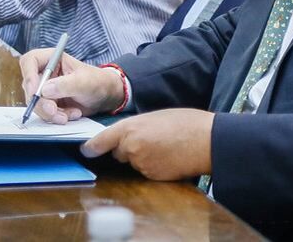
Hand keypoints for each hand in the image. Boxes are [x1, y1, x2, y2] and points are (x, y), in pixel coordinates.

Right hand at [18, 49, 124, 123]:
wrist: (106, 96)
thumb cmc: (97, 81)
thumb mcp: (84, 82)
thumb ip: (65, 85)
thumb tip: (44, 90)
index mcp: (51, 58)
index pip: (29, 61)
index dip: (29, 76)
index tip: (36, 92)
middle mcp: (45, 73)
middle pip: (30, 87)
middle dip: (41, 103)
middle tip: (54, 111)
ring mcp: (46, 89)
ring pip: (36, 104)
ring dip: (51, 113)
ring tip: (72, 114)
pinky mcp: (49, 103)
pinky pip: (45, 113)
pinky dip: (57, 117)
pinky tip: (73, 114)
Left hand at [80, 109, 214, 180]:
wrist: (206, 140)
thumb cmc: (185, 123)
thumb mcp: (154, 117)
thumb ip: (136, 127)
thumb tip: (128, 136)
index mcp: (130, 128)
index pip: (102, 140)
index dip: (92, 147)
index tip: (86, 150)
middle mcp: (131, 148)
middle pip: (119, 153)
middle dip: (128, 149)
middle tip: (150, 139)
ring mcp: (141, 164)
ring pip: (134, 163)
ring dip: (142, 157)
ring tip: (164, 146)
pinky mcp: (152, 176)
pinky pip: (147, 172)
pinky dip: (153, 166)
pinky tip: (168, 157)